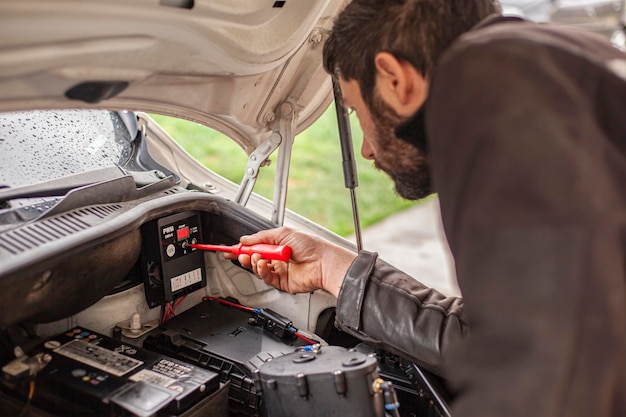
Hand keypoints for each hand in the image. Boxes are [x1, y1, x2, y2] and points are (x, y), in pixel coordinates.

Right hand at [224, 227, 355, 296]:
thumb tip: (244, 239)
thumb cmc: (310, 245)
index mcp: (278, 245)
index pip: (255, 246)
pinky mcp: (282, 283)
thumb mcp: (282, 233)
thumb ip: (260, 237)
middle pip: (254, 259)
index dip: (241, 249)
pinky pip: (266, 278)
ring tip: (258, 257)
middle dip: (245, 257)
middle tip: (239, 254)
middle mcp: (278, 258)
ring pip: (258, 270)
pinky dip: (262, 271)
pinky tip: (265, 265)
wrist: (323, 262)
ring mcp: (280, 271)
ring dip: (254, 263)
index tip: (229, 249)